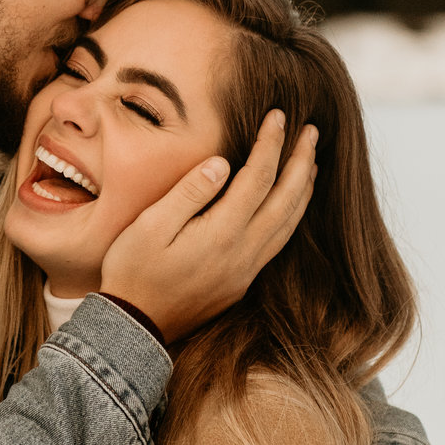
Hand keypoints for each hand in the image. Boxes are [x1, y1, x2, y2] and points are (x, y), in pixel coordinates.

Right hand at [100, 111, 317, 342]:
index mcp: (222, 232)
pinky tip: (290, 205)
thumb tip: (222, 163)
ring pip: (289, 224)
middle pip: (286, 199)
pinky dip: (292, 216)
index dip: (271, 143)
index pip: (258, 177)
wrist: (135, 328)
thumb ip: (188, 193)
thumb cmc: (133, 271)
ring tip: (312, 163)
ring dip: (303, 190)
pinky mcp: (242, 282)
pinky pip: (279, 243)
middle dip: (301, 162)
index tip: (279, 115)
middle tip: (312, 132)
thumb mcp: (150, 226)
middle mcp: (243, 252)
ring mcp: (246, 270)